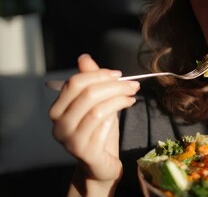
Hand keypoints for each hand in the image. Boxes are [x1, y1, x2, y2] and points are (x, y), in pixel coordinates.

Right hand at [49, 54, 139, 190]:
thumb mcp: (96, 103)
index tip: (119, 74)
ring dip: (120, 99)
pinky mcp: (85, 152)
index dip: (99, 75)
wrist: (100, 164)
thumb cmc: (98, 131)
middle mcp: (59, 125)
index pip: (75, 83)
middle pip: (88, 94)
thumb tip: (84, 58)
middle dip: (114, 86)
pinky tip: (123, 112)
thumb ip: (90, 81)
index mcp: (58, 110)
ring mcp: (70, 140)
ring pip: (98, 110)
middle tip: (133, 85)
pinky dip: (115, 116)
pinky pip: (103, 127)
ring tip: (132, 97)